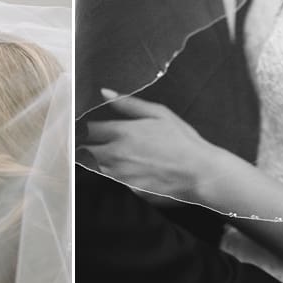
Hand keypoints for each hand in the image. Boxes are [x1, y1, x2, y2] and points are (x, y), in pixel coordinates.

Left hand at [85, 90, 216, 201]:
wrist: (200, 173)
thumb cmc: (183, 141)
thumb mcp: (159, 113)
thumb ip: (128, 104)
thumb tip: (105, 93)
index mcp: (122, 132)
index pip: (87, 129)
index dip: (83, 127)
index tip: (85, 125)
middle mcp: (116, 155)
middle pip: (85, 150)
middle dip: (85, 144)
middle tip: (93, 140)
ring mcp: (120, 175)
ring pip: (95, 166)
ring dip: (97, 159)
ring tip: (115, 153)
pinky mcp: (127, 189)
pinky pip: (111, 179)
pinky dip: (113, 172)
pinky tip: (129, 167)